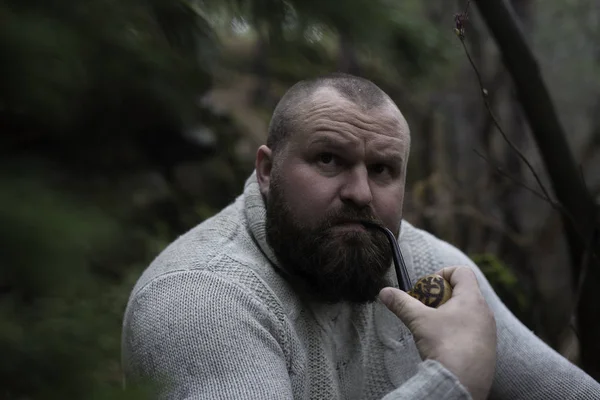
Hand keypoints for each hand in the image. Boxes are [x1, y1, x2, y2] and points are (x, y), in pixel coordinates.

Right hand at [379, 266, 496, 399]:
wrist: (461, 383)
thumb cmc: (445, 346)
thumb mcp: (419, 320)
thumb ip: (402, 303)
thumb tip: (384, 292)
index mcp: (472, 299)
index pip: (462, 271)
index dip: (442, 273)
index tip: (428, 287)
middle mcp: (485, 313)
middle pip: (464, 292)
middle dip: (441, 297)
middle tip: (426, 309)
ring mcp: (489, 332)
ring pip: (468, 313)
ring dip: (449, 315)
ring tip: (433, 328)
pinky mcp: (488, 349)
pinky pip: (473, 331)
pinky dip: (457, 331)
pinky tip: (444, 345)